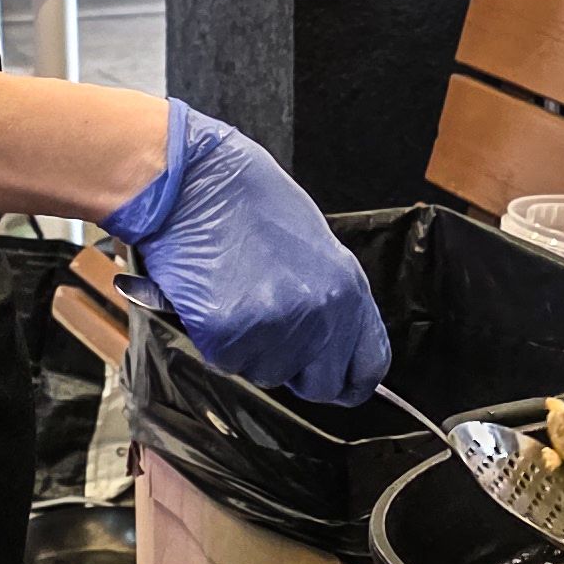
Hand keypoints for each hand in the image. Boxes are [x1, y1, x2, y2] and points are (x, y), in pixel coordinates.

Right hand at [105, 103, 389, 405]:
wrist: (194, 179)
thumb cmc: (248, 201)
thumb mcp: (314, 245)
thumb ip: (328, 297)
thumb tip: (331, 343)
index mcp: (348, 287)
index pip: (369, 365)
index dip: (349, 380)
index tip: (336, 382)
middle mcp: (321, 313)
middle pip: (319, 385)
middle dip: (295, 368)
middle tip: (268, 329)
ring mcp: (275, 327)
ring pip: (265, 372)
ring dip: (249, 348)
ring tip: (234, 295)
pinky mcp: (228, 334)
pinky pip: (225, 360)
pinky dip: (214, 339)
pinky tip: (211, 298)